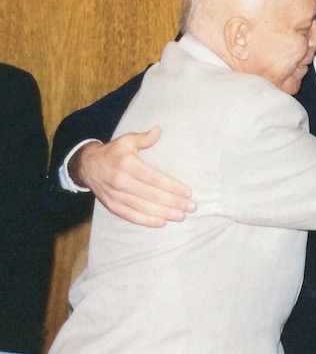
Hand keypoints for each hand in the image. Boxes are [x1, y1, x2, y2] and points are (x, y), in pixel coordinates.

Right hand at [70, 127, 195, 226]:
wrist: (86, 166)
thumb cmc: (113, 152)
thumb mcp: (126, 140)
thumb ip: (144, 138)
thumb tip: (159, 130)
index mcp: (127, 165)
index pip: (154, 178)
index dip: (172, 187)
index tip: (188, 193)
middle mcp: (121, 182)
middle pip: (152, 195)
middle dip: (174, 202)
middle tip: (191, 207)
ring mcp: (115, 196)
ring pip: (143, 208)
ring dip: (164, 213)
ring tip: (181, 216)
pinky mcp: (112, 206)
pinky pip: (131, 216)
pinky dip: (146, 221)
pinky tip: (162, 223)